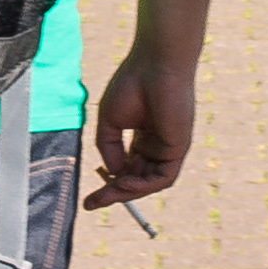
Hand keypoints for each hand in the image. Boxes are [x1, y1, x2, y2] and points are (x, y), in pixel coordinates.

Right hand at [87, 50, 196, 211]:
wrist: (154, 65)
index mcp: (142, 136)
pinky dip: (143, 186)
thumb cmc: (132, 84)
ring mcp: (168, 148)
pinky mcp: (179, 148)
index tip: (89, 198)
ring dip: (128, 193)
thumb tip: (112, 174)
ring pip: (149, 183)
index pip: (127, 168)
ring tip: (107, 194)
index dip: (108, 183)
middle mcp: (156, 145)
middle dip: (114, 193)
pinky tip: (124, 183)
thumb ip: (109, 148)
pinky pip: (163, 178)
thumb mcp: (110, 122)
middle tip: (92, 203)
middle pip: (136, 179)